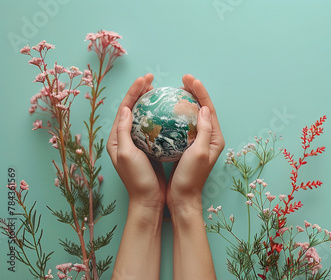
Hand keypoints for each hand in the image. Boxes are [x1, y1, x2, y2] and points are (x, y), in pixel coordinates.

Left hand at [106, 73, 166, 210]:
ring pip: (144, 116)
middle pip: (133, 109)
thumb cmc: (137, 179)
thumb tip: (126, 108)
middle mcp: (125, 138)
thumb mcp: (126, 153)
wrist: (149, 199)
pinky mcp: (150, 148)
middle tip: (152, 80)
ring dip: (150, 102)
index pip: (125, 108)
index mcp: (116, 138)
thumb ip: (123, 131)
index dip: (134, 92)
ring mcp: (138, 143)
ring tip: (159, 90)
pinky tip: (169, 112)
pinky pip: (154, 127)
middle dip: (141, 92)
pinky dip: (160, 116)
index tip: (145, 79)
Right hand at [166, 74, 224, 213]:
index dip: (201, 92)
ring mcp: (198, 142)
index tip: (190, 79)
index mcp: (215, 138)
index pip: (209, 109)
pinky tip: (166, 109)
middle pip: (202, 109)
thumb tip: (205, 108)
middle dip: (194, 92)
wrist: (181, 198)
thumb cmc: (190, 178)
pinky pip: (182, 124)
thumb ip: (205, 131)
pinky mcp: (186, 146)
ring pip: (192, 115)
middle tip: (183, 79)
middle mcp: (209, 138)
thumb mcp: (199, 153)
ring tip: (176, 88)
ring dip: (186, 100)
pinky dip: (176, 114)